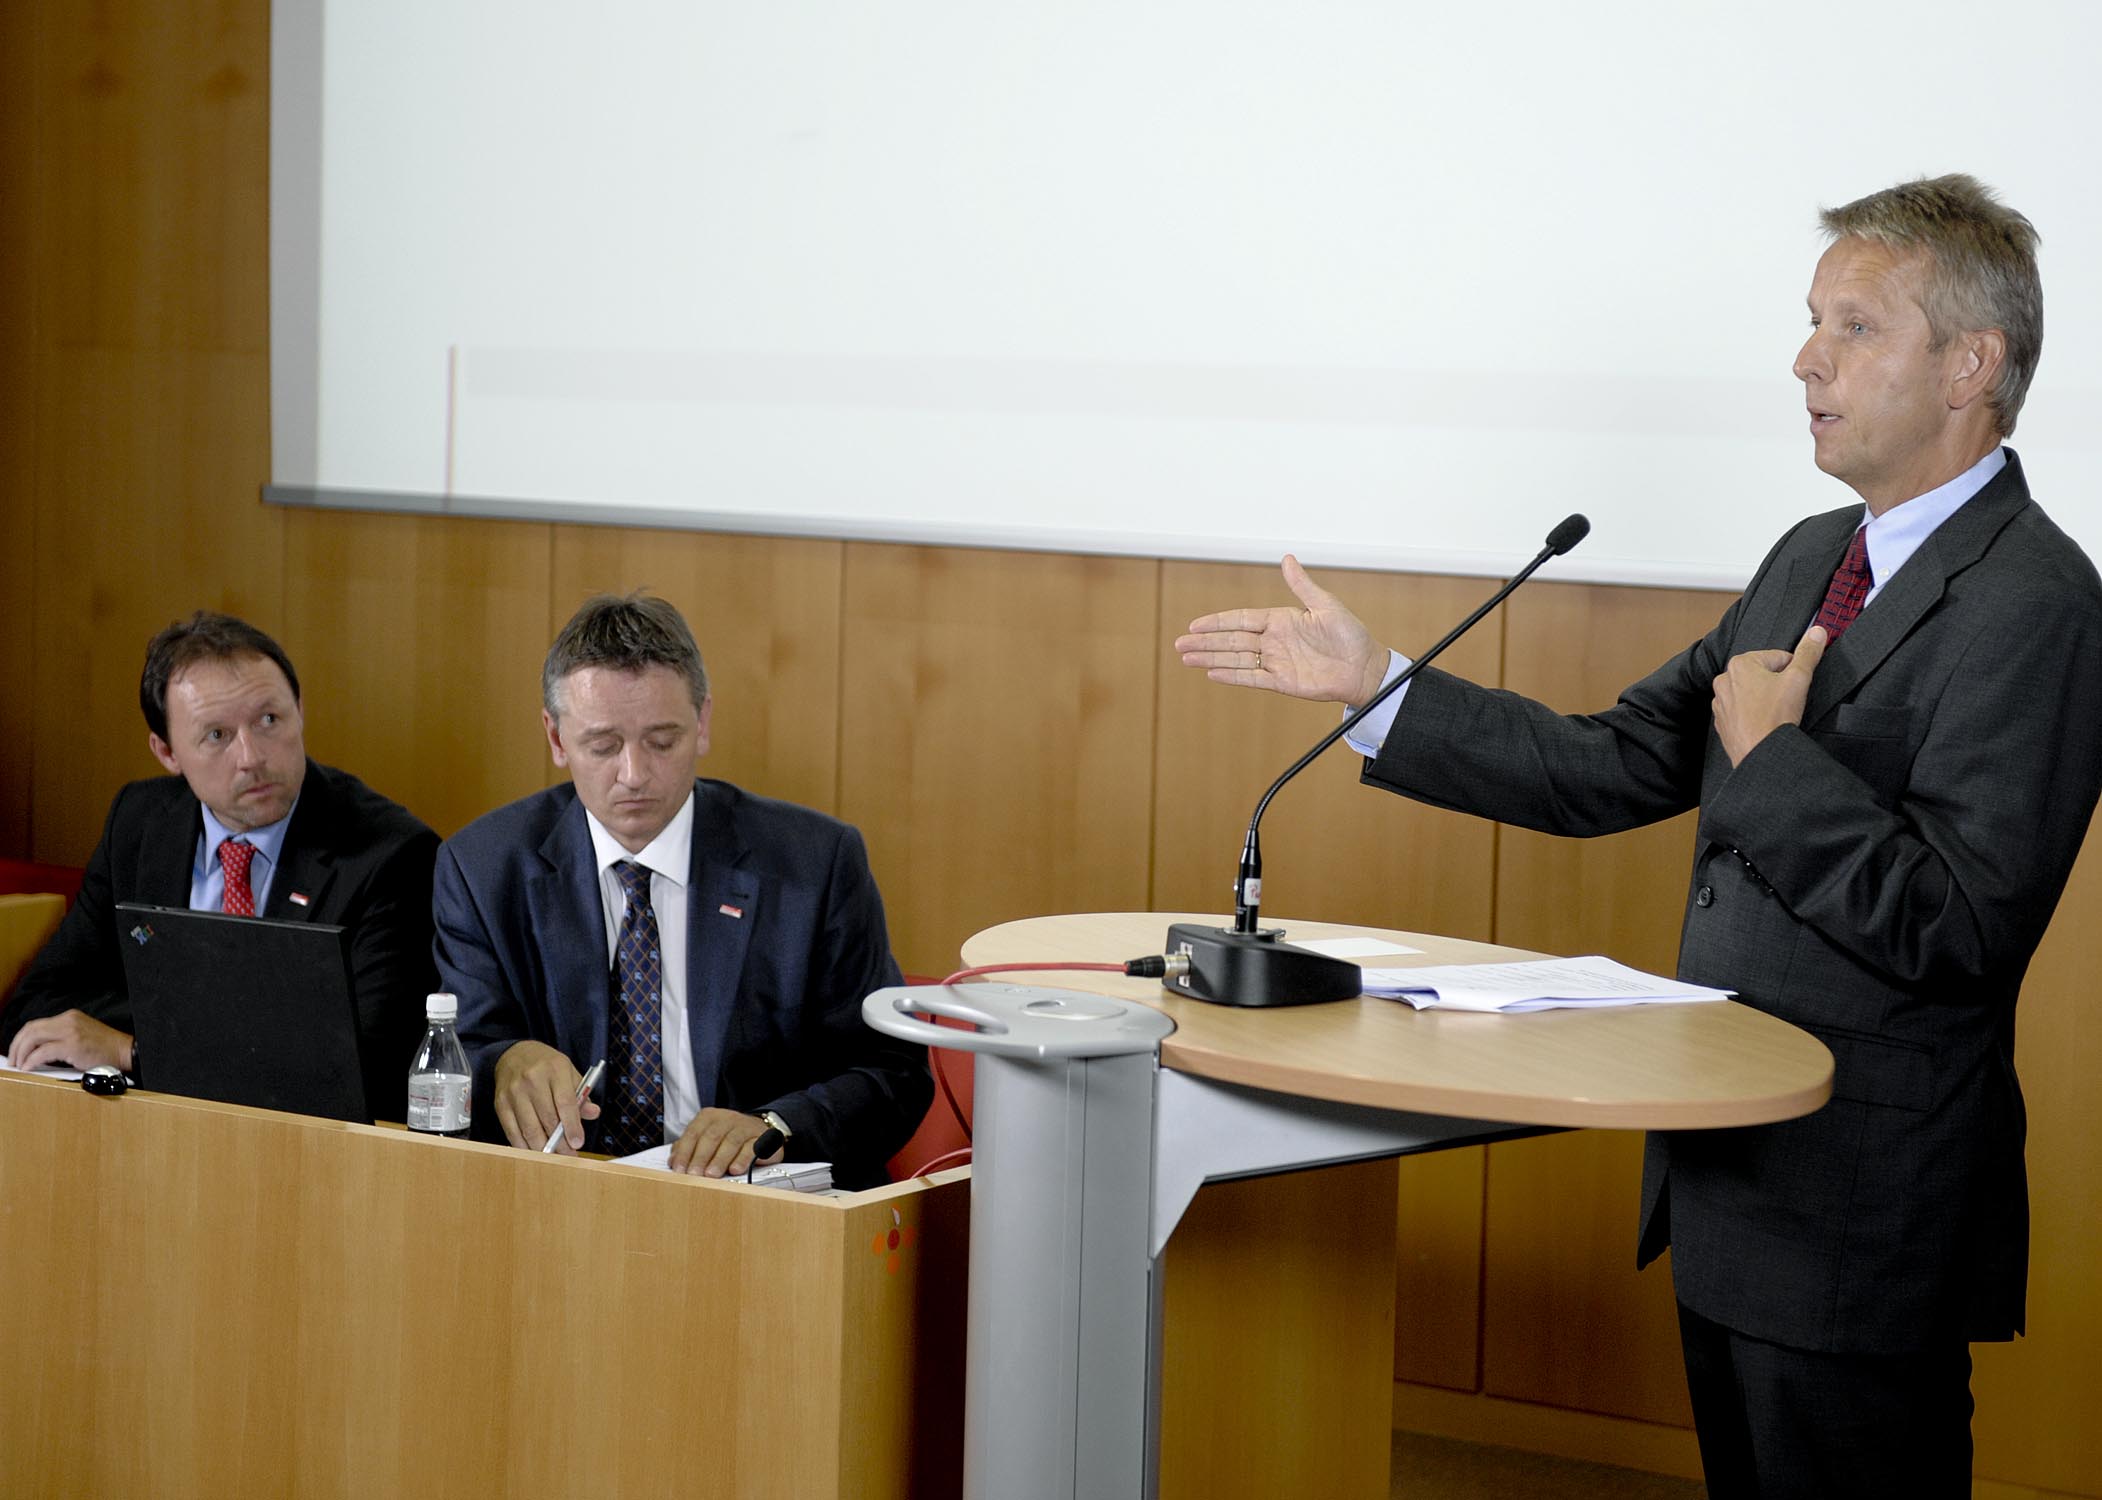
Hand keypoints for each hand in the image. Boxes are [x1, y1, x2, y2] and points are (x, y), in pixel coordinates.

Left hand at [6, 1010, 133, 1072]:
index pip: (36, 1025)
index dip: (21, 1039)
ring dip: (21, 1053)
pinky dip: (32, 1061)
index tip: (16, 1052)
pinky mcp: (73, 1045)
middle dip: (16, 1046)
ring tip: (19, 1065)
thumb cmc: (105, 1049)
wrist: (126, 1052)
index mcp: (70, 1017)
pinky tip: (29, 1068)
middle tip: (13, 1061)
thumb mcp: (81, 1036)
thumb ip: (61, 1038)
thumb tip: (36, 1052)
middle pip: (31, 1029)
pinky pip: (43, 1052)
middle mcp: (68, 1020)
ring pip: (33, 1038)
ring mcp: (71, 1031)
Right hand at [492, 1040, 599, 1151]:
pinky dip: (523, 1145)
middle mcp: (533, 1079)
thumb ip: (582, 1094)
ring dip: (542, 1147)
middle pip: (547, 1118)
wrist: (515, 1054)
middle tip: (568, 1154)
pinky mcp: (501, 1103)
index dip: (572, 1126)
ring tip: (554, 1156)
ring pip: (529, 1128)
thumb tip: (593, 1113)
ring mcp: (514, 1092)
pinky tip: (533, 1151)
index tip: (578, 1143)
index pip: (565, 1102)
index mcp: (555, 1069)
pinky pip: (512, 1131)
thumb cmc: (546, 1066)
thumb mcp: (569, 1072)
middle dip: (560, 1142)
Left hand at [668, 1108, 785, 1176]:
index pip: (693, 1134)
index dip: (684, 1153)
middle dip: (700, 1157)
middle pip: (711, 1137)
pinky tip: (735, 1170)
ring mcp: (745, 1127)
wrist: (760, 1132)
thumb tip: (672, 1161)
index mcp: (709, 1117)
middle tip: (694, 1175)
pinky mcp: (762, 1138)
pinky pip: (751, 1148)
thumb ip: (689, 1148)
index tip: (679, 1170)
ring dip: (720, 1160)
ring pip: (731, 1142)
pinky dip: (742, 1159)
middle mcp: (727, 1118)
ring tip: (711, 1175)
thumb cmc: (727, 1139)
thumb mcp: (707, 1139)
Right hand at [1175, 555, 1390, 704]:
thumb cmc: (1350, 634)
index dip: (1217, 622)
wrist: (1364, 667)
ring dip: (1211, 659)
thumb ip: (1302, 585)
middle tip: (1179, 644)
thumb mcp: (1326, 605)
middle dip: (1205, 642)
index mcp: (1281, 620)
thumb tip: (1287, 558)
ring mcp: (1276, 662)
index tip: (1195, 625)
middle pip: (1232, 641)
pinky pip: (1252, 678)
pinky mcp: (1282, 682)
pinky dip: (1232, 676)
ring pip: (1236, 659)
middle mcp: (1274, 640)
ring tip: (1187, 659)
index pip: (1241, 620)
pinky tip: (1212, 674)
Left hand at [1712, 624, 1827, 765]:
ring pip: (1752, 693)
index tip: (1795, 685)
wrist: (1760, 752)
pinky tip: (1765, 723)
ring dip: (1765, 699)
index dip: (1793, 671)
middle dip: (1777, 684)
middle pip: (1763, 674)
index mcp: (1740, 664)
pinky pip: (1742, 711)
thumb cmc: (1775, 716)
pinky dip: (1754, 714)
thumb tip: (1817, 632)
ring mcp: (1721, 702)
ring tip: (1776, 713)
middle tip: (1786, 700)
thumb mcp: (1799, 678)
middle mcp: (1724, 680)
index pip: (1777, 657)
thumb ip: (1808, 653)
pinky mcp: (1722, 721)